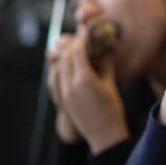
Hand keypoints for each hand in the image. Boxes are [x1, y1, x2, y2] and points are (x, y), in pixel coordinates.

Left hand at [57, 34, 129, 153]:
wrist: (103, 134)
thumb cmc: (112, 109)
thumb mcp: (111, 83)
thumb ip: (106, 63)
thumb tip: (106, 48)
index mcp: (84, 80)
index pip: (77, 51)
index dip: (81, 38)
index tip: (86, 30)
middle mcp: (69, 85)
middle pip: (64, 56)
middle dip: (70, 43)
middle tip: (78, 36)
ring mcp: (63, 93)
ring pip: (56, 66)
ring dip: (62, 54)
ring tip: (69, 46)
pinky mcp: (61, 100)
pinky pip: (53, 79)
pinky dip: (56, 67)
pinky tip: (62, 63)